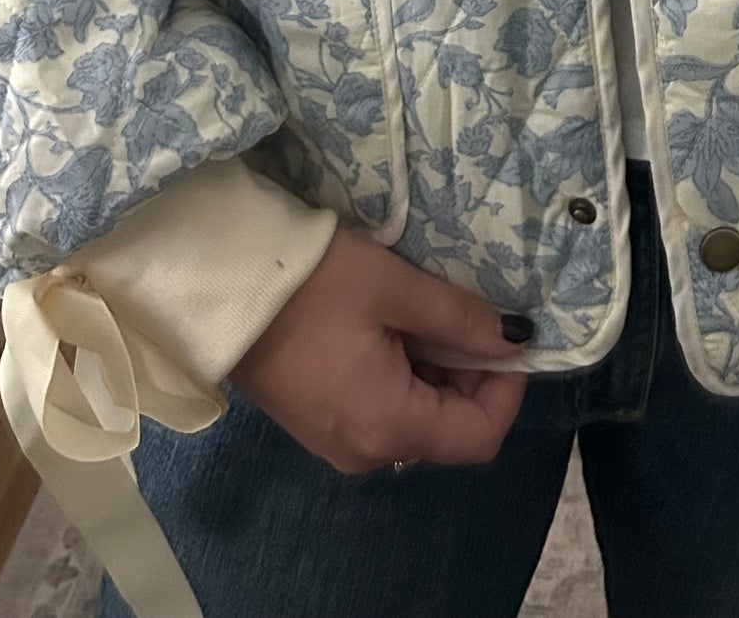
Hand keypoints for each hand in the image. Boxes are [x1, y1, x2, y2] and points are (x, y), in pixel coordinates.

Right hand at [230, 221, 531, 475]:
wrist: (221, 289)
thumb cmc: (313, 284)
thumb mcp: (396, 289)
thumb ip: (461, 319)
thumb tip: (516, 339)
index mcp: (389, 428)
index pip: (480, 437)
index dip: (507, 388)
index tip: (508, 335)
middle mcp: (366, 453)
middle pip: (449, 432)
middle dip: (471, 376)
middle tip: (463, 313)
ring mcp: (338, 443)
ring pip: (416, 421)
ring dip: (436, 373)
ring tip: (425, 313)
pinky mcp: (319, 424)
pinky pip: (383, 413)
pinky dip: (403, 378)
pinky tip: (392, 329)